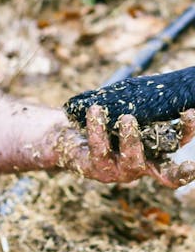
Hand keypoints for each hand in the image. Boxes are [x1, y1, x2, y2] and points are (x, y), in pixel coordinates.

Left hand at [57, 106, 194, 187]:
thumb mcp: (123, 110)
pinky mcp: (96, 168)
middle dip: (180, 167)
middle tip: (174, 143)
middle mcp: (142, 166)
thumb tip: (159, 78)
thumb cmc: (103, 122)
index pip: (176, 144)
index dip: (187, 132)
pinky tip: (94, 110)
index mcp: (153, 151)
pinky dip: (97, 128)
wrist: (68, 137)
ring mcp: (120, 171)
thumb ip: (140, 100)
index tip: (191, 114)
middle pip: (167, 173)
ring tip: (127, 118)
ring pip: (133, 160)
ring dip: (132, 138)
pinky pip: (100, 149)